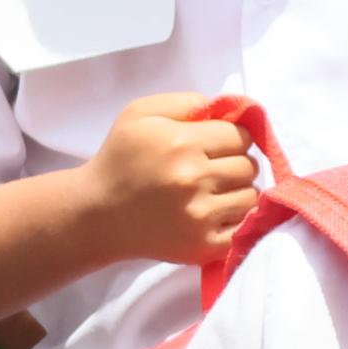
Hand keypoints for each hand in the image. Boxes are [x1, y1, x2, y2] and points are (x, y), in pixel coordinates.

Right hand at [84, 95, 260, 267]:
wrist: (96, 214)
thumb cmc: (120, 159)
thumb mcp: (141, 113)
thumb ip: (187, 102)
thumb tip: (228, 109)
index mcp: (181, 143)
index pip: (240, 136)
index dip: (231, 137)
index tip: (216, 145)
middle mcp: (194, 179)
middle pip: (248, 166)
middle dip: (235, 163)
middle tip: (213, 168)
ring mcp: (200, 216)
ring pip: (251, 196)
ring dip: (238, 191)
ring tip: (214, 191)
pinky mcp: (203, 246)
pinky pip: (245, 228)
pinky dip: (238, 220)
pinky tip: (218, 213)